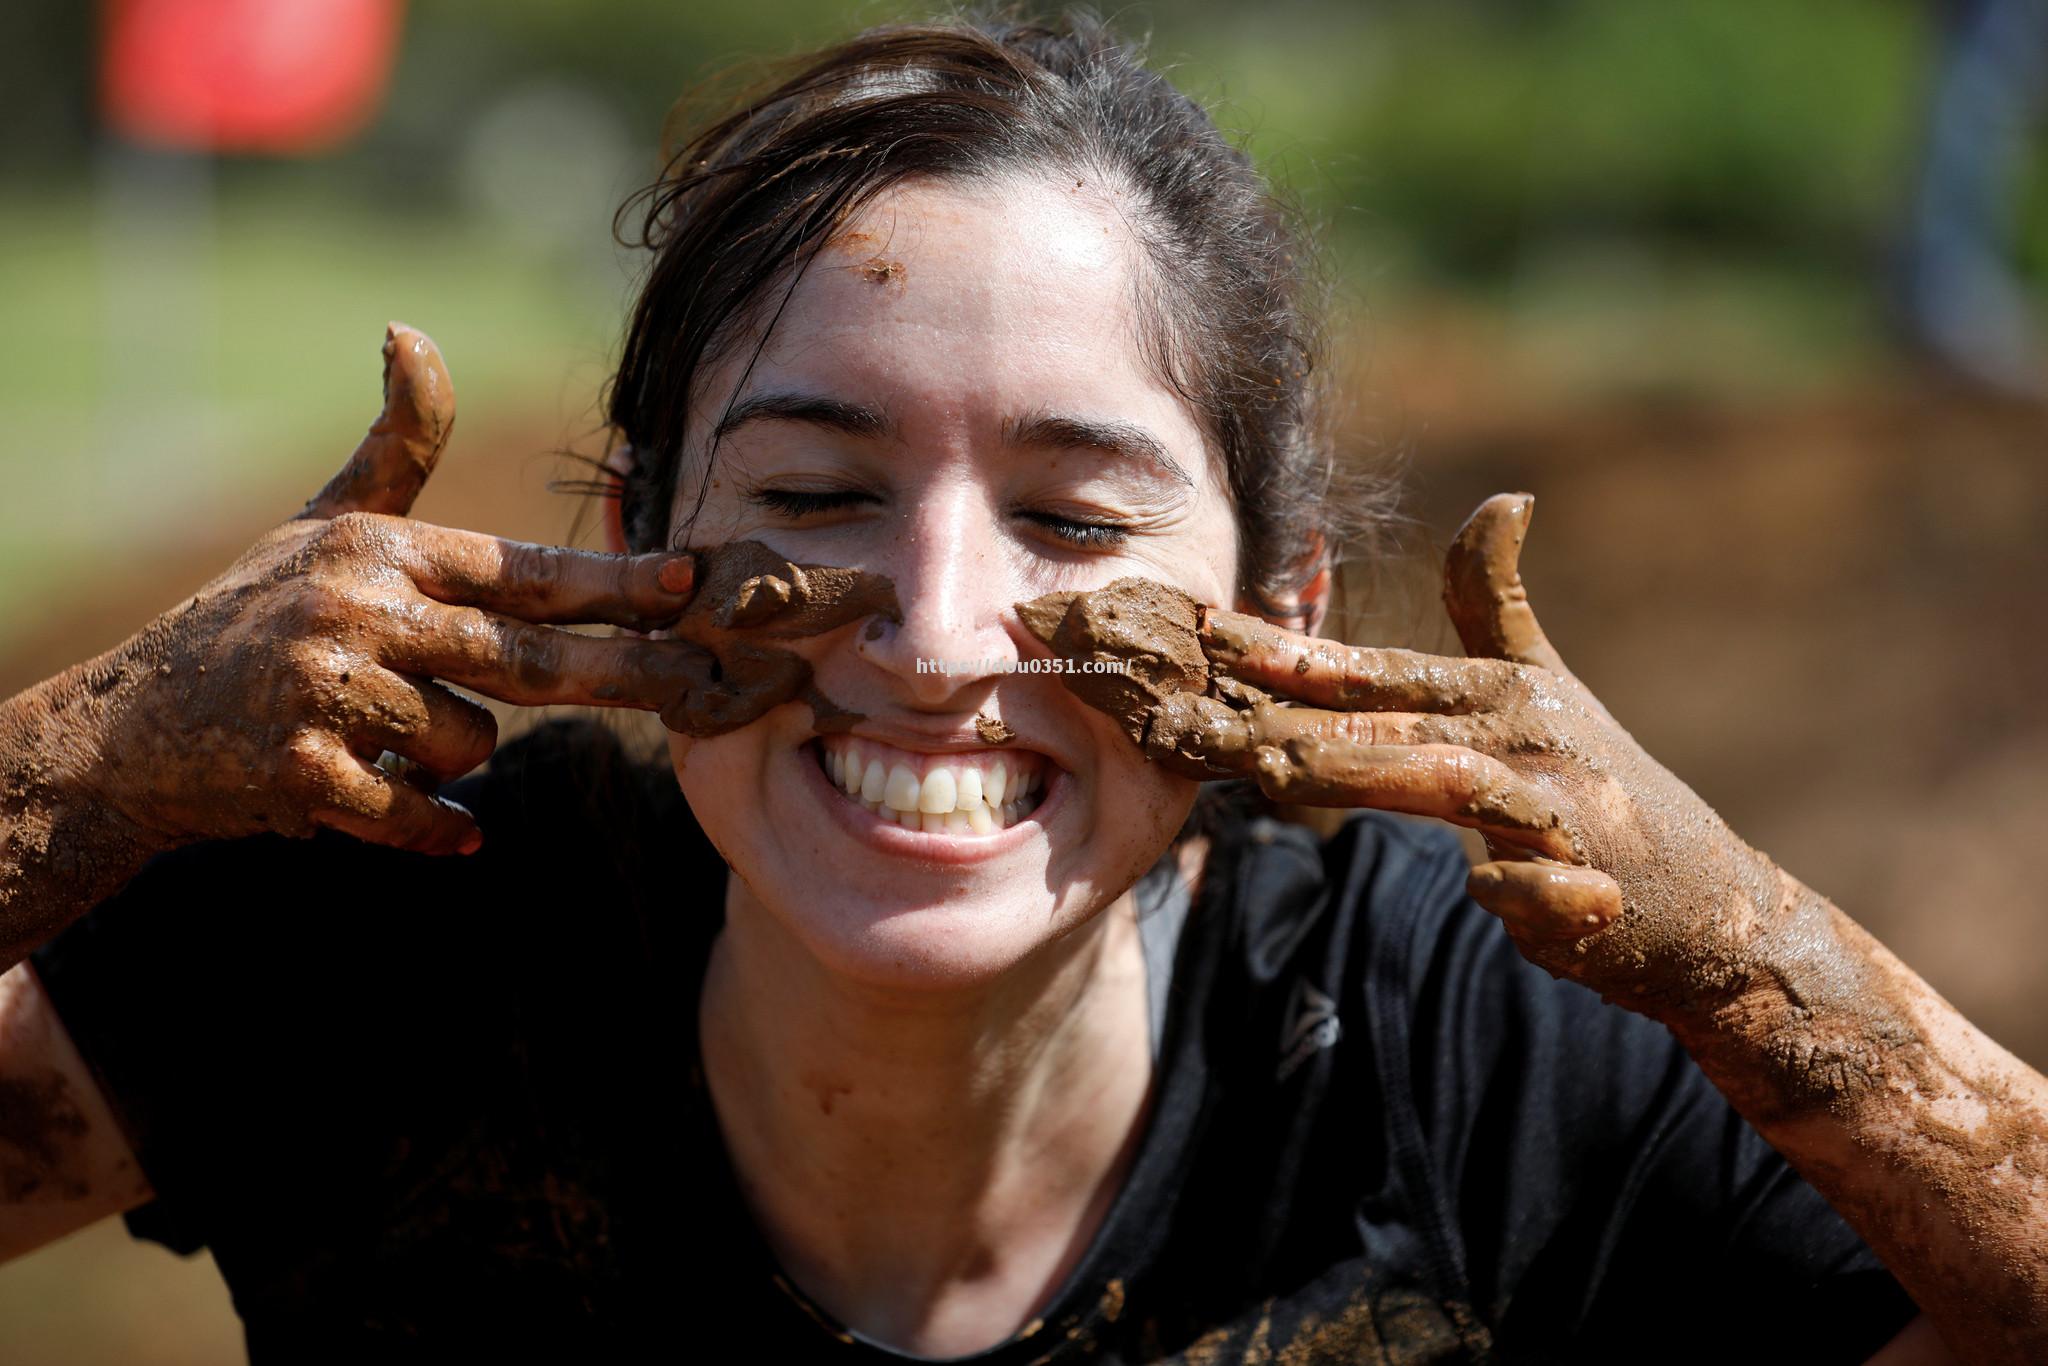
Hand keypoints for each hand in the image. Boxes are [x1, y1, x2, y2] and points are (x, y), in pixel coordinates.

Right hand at [73, 323, 710, 856]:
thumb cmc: (252, 615)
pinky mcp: (306, 772)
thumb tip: (412, 331)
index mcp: (380, 552)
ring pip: (474, 741)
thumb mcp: (324, 524)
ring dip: (456, 756)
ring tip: (388, 732)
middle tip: (700, 682)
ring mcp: (331, 692)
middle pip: (529, 658)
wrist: (132, 727)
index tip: (688, 582)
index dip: (614, 581)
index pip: (522, 571)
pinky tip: (448, 827)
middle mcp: (359, 612)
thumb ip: (395, 444)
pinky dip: (442, 827)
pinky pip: (421, 812)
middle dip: (627, 672)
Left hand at [1038, 495, 1782, 1018]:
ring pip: (1451, 790)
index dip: (1275, 645)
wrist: (1703, 903)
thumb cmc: (1601, 786)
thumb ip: (1496, 602)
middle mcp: (1517, 741)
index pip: (1359, 668)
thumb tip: (1500, 499)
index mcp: (1490, 695)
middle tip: (1178, 706)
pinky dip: (1522, 892)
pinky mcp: (1594, 894)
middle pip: (1378, 721)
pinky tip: (1491, 893)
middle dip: (1273, 711)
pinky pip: (1547, 892)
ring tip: (1278, 775)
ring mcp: (1559, 816)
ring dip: (1365, 779)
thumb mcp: (1548, 687)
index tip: (1189, 625)